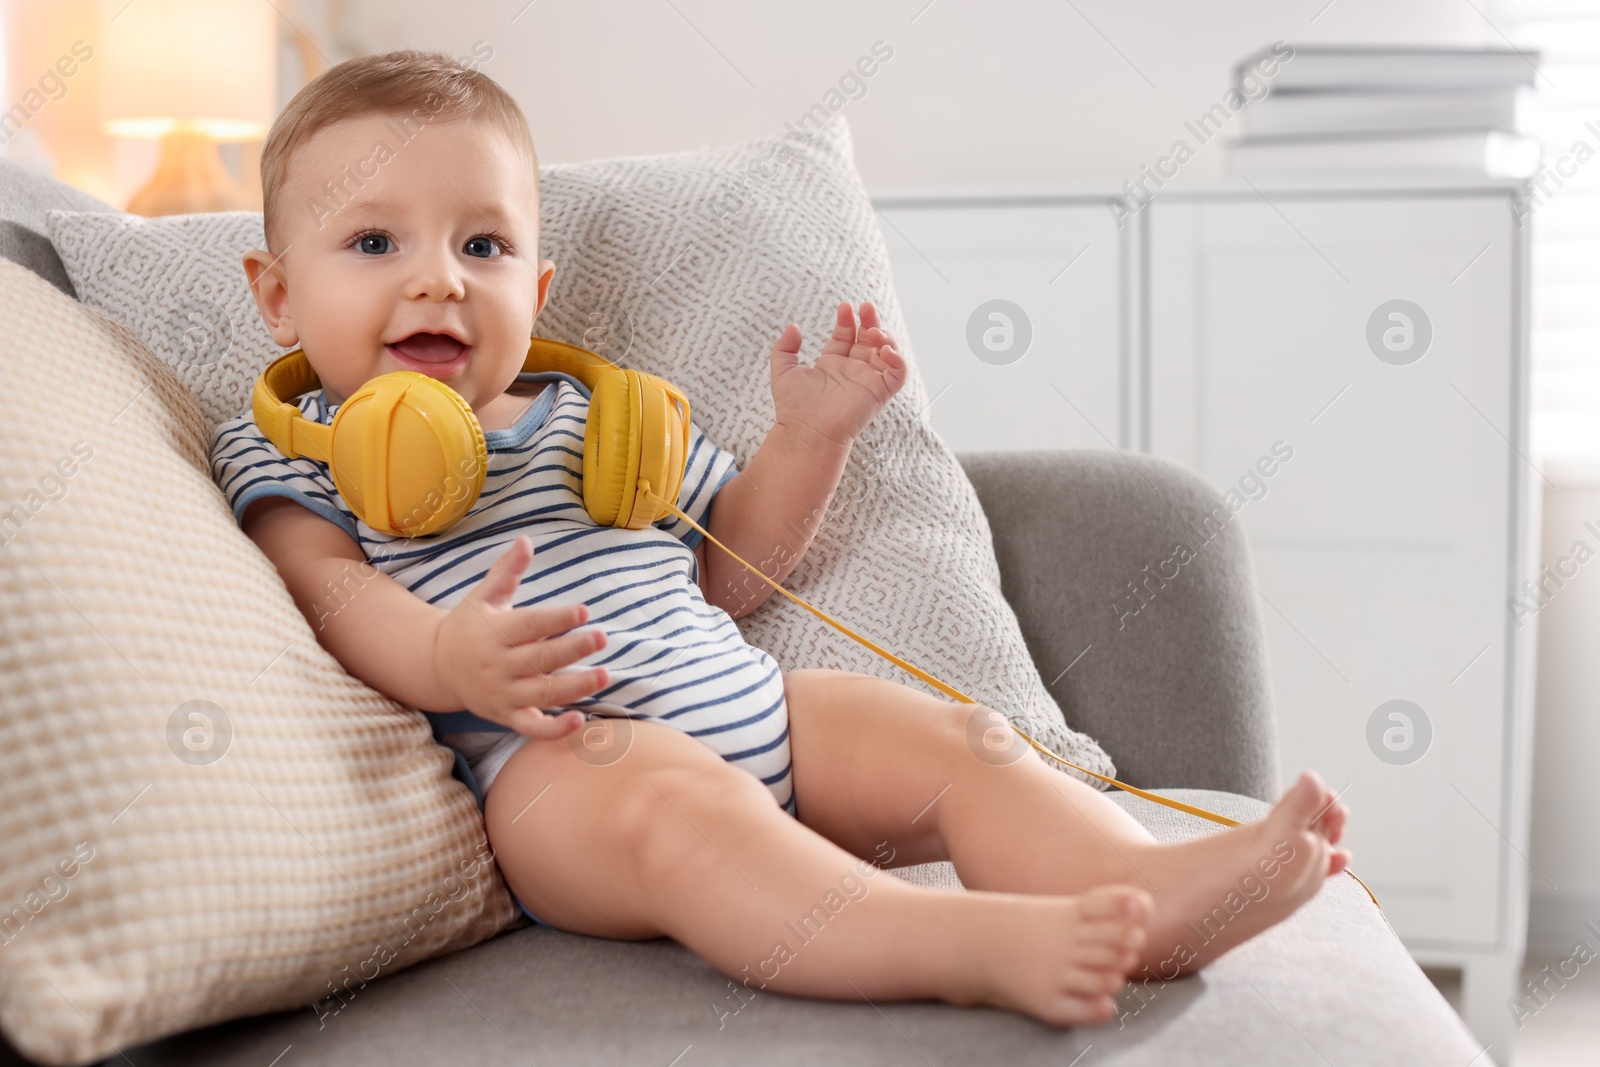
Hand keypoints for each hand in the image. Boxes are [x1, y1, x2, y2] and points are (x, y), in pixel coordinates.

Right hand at [432, 535, 609, 738]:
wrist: (438, 664)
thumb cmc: (470, 624)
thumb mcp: (485, 594)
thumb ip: (507, 570)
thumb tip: (526, 540)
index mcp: (494, 633)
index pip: (530, 626)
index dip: (557, 618)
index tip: (584, 610)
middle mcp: (498, 666)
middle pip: (540, 660)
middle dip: (573, 649)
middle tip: (603, 638)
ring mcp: (503, 695)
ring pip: (543, 694)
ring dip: (576, 688)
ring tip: (605, 675)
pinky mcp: (507, 716)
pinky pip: (532, 728)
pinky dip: (555, 730)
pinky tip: (580, 721)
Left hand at [769, 301, 907, 449]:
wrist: (807, 432)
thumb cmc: (794, 408)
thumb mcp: (782, 371)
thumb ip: (784, 347)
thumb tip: (794, 327)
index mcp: (832, 365)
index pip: (846, 336)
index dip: (847, 320)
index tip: (844, 307)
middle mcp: (852, 371)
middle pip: (868, 339)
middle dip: (870, 320)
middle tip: (866, 307)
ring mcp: (867, 381)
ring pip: (886, 352)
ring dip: (885, 336)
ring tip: (873, 330)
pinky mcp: (880, 392)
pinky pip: (898, 373)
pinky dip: (898, 358)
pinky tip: (884, 348)